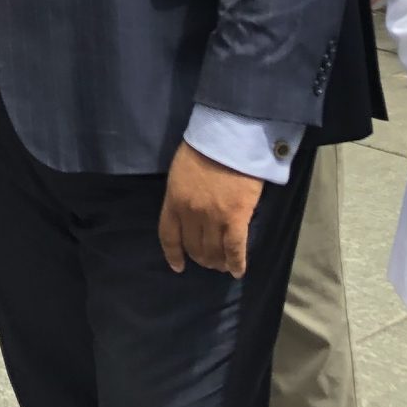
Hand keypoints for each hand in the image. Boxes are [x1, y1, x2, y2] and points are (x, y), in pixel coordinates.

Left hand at [158, 141, 265, 276]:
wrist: (230, 135)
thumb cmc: (205, 146)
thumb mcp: (181, 170)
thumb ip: (182, 193)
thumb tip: (189, 211)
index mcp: (174, 199)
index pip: (168, 235)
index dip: (173, 254)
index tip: (178, 266)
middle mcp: (190, 213)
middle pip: (193, 246)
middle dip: (200, 258)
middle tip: (209, 261)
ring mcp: (213, 217)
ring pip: (213, 251)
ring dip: (218, 262)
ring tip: (223, 265)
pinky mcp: (236, 217)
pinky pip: (235, 248)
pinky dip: (236, 262)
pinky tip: (238, 270)